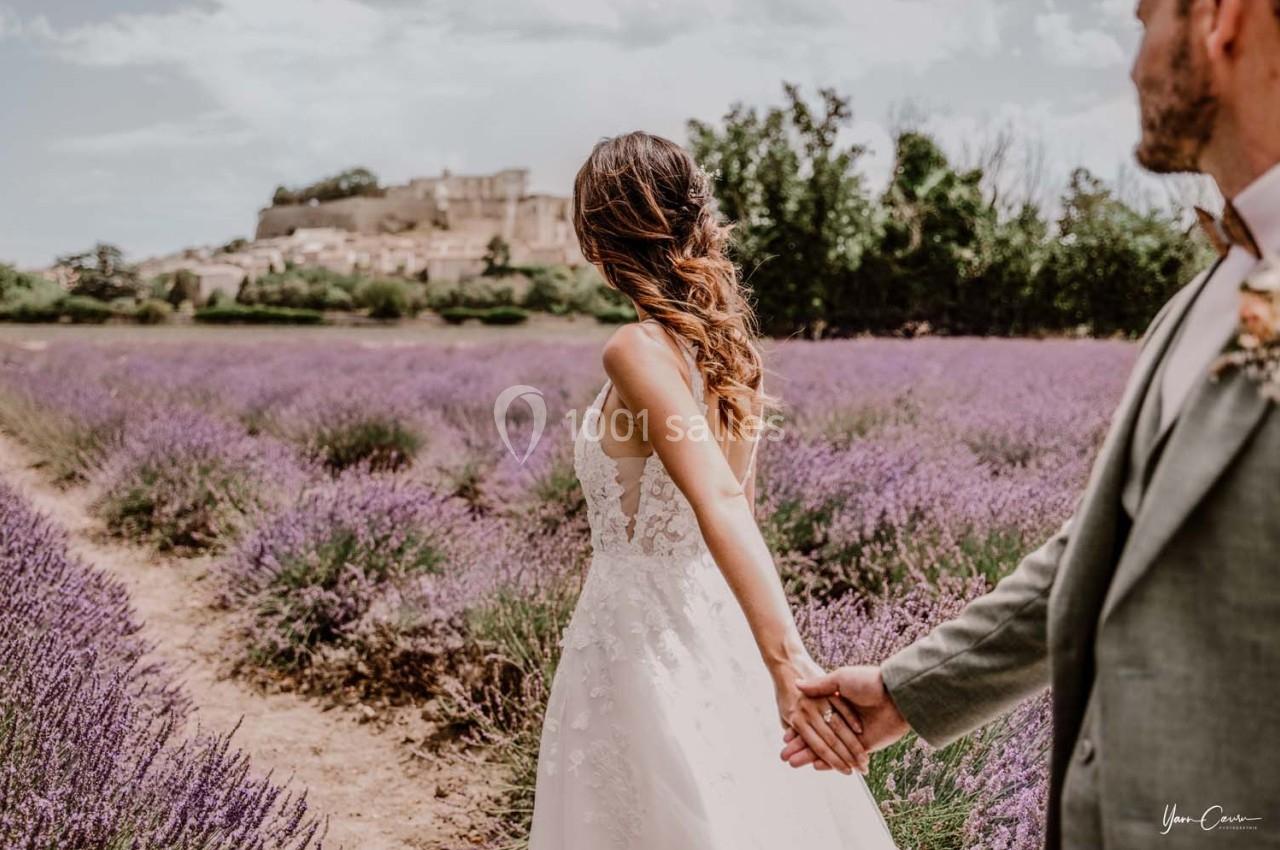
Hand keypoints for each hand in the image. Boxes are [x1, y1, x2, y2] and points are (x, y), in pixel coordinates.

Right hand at [779, 665, 908, 769]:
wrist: (896, 693)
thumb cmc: (869, 681)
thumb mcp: (841, 679)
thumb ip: (820, 686)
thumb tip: (797, 685)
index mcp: (837, 705)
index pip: (813, 721)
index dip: (798, 730)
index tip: (785, 738)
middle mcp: (844, 722)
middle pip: (818, 738)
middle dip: (800, 747)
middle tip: (784, 756)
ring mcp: (853, 736)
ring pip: (828, 750)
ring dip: (810, 757)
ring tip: (793, 763)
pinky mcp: (865, 746)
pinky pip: (845, 757)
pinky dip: (830, 762)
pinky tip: (815, 765)